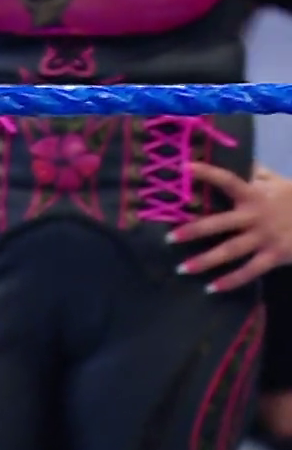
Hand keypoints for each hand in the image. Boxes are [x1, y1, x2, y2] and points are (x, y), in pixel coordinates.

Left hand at [169, 163, 291, 291]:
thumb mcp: (279, 182)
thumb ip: (259, 174)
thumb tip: (244, 161)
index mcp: (254, 195)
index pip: (228, 180)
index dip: (207, 173)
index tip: (184, 168)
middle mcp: (256, 216)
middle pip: (220, 223)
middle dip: (193, 231)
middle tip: (168, 237)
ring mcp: (265, 237)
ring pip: (230, 251)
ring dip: (205, 261)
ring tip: (182, 269)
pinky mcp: (276, 255)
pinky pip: (250, 271)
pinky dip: (232, 281)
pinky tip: (212, 288)